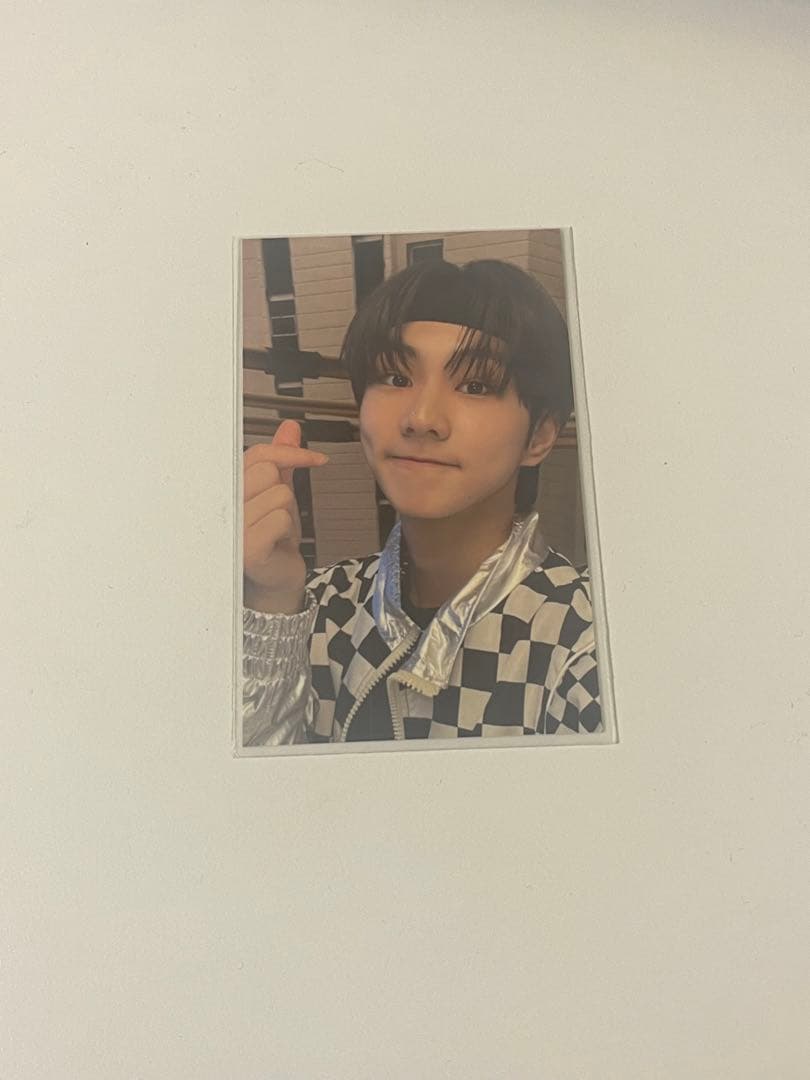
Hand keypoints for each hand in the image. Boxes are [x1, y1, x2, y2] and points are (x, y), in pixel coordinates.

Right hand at [243, 419, 328, 612]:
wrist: (274, 579)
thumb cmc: (273, 537)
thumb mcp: (279, 492)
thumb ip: (282, 460)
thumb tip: (290, 428)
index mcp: (229, 487)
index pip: (258, 454)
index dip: (291, 453)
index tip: (316, 459)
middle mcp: (224, 504)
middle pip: (268, 471)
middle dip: (285, 490)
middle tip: (278, 512)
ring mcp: (232, 526)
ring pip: (279, 494)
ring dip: (287, 512)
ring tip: (275, 529)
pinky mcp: (246, 546)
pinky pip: (281, 518)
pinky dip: (287, 529)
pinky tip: (277, 542)